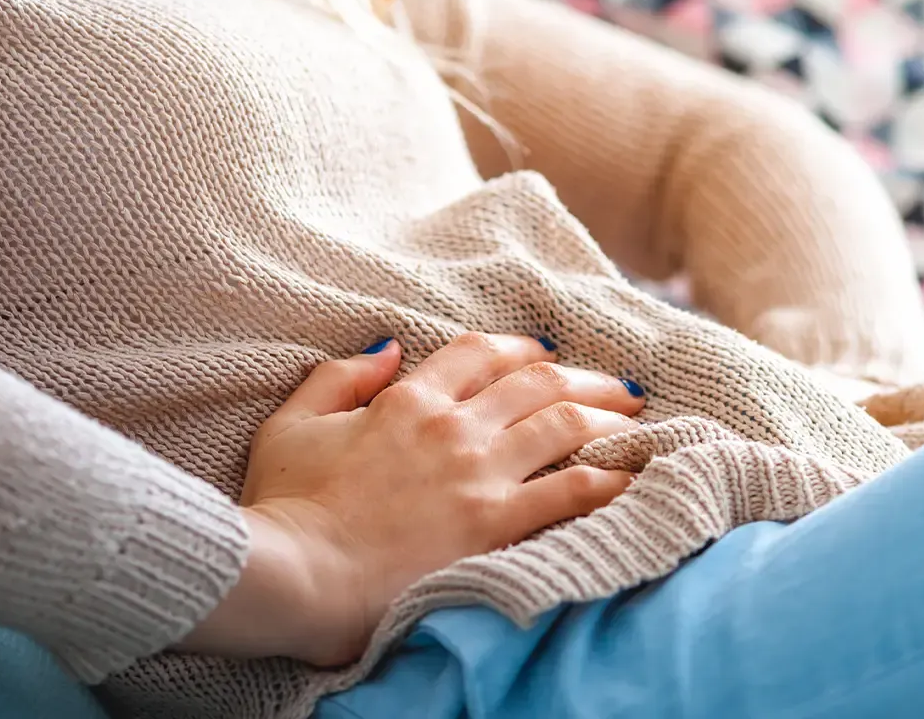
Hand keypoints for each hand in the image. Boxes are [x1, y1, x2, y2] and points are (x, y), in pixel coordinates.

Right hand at [181, 334, 644, 665]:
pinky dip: (608, 480)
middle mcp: (453, 427)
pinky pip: (570, 492)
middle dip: (585, 377)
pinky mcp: (494, 524)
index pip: (481, 353)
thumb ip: (338, 378)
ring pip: (563, 424)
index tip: (545, 356)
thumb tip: (386, 350)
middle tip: (617, 385)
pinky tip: (632, 478)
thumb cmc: (287, 505)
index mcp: (407, 399)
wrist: (297, 574)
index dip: (521, 348)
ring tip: (636, 420)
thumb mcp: (293, 424)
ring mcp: (478, 474)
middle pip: (537, 381)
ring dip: (606, 416)